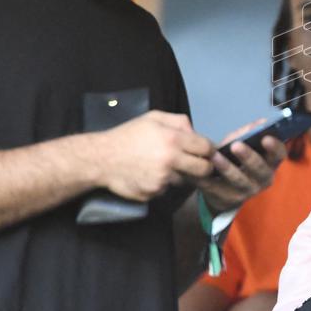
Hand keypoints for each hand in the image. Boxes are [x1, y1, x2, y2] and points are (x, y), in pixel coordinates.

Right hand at [94, 110, 214, 200]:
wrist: (101, 159)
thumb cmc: (128, 136)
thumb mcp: (153, 118)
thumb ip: (179, 122)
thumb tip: (197, 133)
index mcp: (173, 139)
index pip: (206, 148)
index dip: (210, 150)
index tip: (208, 153)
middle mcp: (170, 160)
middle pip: (203, 169)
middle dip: (203, 166)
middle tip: (196, 164)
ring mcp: (162, 179)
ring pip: (185, 180)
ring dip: (180, 175)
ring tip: (162, 166)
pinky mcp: (154, 192)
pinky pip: (167, 189)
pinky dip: (163, 183)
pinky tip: (149, 174)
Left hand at [194, 119, 286, 212]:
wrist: (224, 191)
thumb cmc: (237, 161)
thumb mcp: (244, 146)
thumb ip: (248, 133)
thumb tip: (260, 122)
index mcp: (270, 163)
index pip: (279, 155)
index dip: (275, 147)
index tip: (265, 138)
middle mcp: (263, 179)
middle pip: (260, 169)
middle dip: (248, 157)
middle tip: (236, 145)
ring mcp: (247, 191)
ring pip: (239, 180)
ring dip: (227, 168)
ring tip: (215, 156)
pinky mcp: (229, 200)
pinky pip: (218, 189)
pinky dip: (209, 179)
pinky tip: (201, 170)